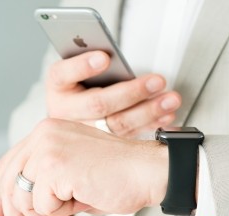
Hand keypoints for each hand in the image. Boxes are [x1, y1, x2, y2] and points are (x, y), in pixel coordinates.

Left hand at [0, 119, 167, 215]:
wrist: (150, 171)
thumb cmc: (124, 174)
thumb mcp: (76, 175)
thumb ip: (48, 184)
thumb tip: (23, 209)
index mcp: (52, 132)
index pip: (11, 163)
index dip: (2, 194)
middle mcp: (46, 134)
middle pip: (10, 183)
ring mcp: (48, 147)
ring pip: (23, 199)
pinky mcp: (55, 165)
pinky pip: (41, 207)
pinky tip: (82, 210)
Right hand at [46, 51, 180, 136]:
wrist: (73, 115)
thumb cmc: (79, 84)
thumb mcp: (78, 69)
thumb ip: (94, 62)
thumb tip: (115, 58)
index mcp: (57, 87)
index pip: (62, 74)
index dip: (83, 66)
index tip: (104, 58)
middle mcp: (67, 112)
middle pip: (99, 104)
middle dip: (132, 92)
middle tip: (157, 81)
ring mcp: (86, 131)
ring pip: (118, 124)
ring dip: (149, 111)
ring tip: (170, 100)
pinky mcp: (104, 143)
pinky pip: (130, 136)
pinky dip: (152, 124)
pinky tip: (167, 116)